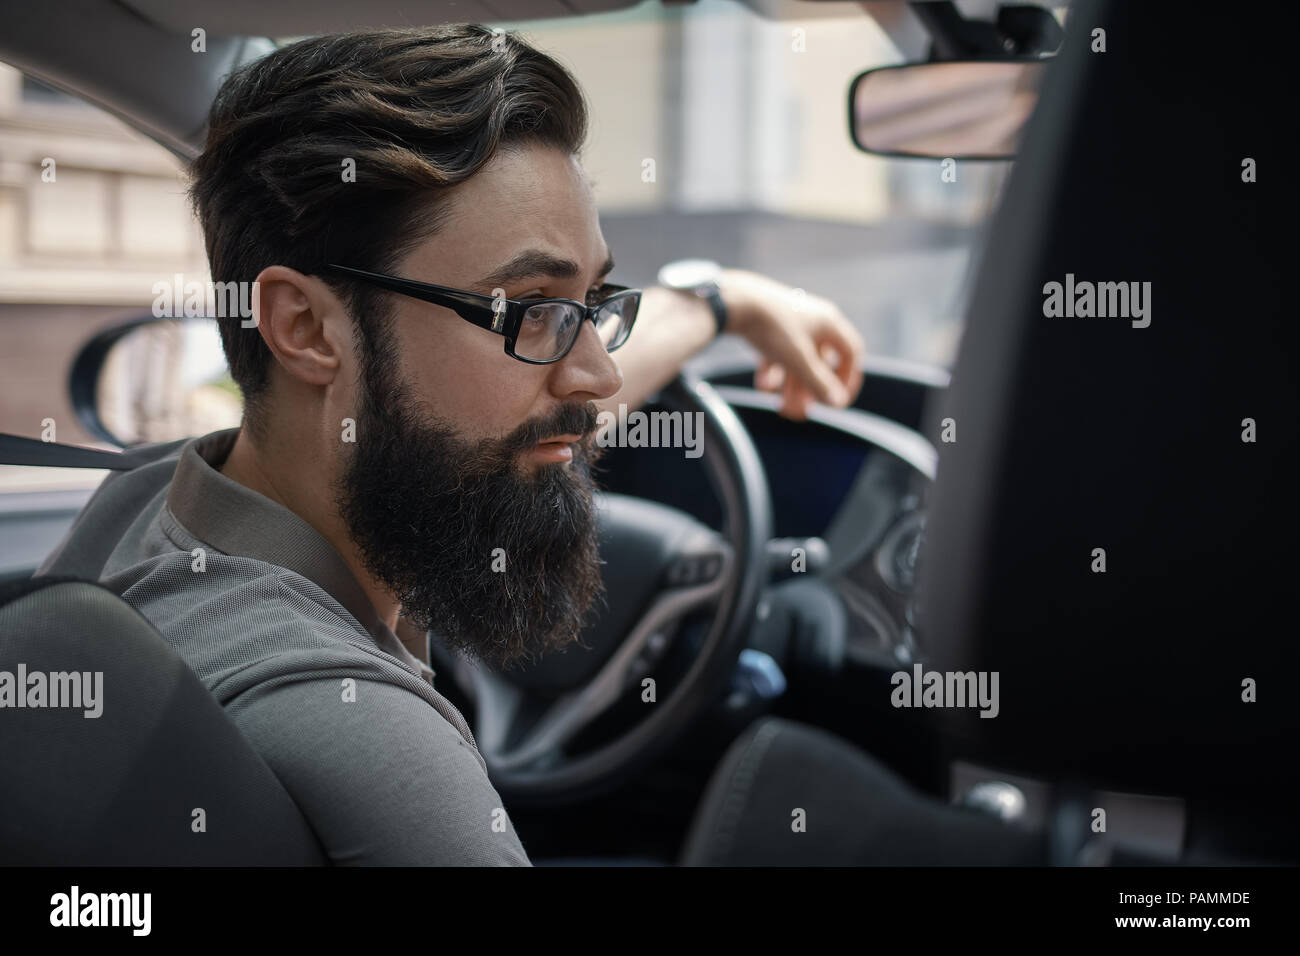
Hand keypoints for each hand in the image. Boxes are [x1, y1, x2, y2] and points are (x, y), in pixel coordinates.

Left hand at [718, 268, 864, 420]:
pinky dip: (773, 372)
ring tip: (780, 408)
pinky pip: (777, 352)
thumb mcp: (798, 360)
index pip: (851, 352)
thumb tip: (838, 403)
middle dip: (810, 390)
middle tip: (801, 414)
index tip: (837, 400)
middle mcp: (812, 318)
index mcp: (828, 322)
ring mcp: (789, 320)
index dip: (848, 378)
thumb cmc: (771, 327)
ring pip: (797, 359)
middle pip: (819, 361)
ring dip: (791, 386)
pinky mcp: (767, 323)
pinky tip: (762, 387)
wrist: (732, 300)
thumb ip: (819, 383)